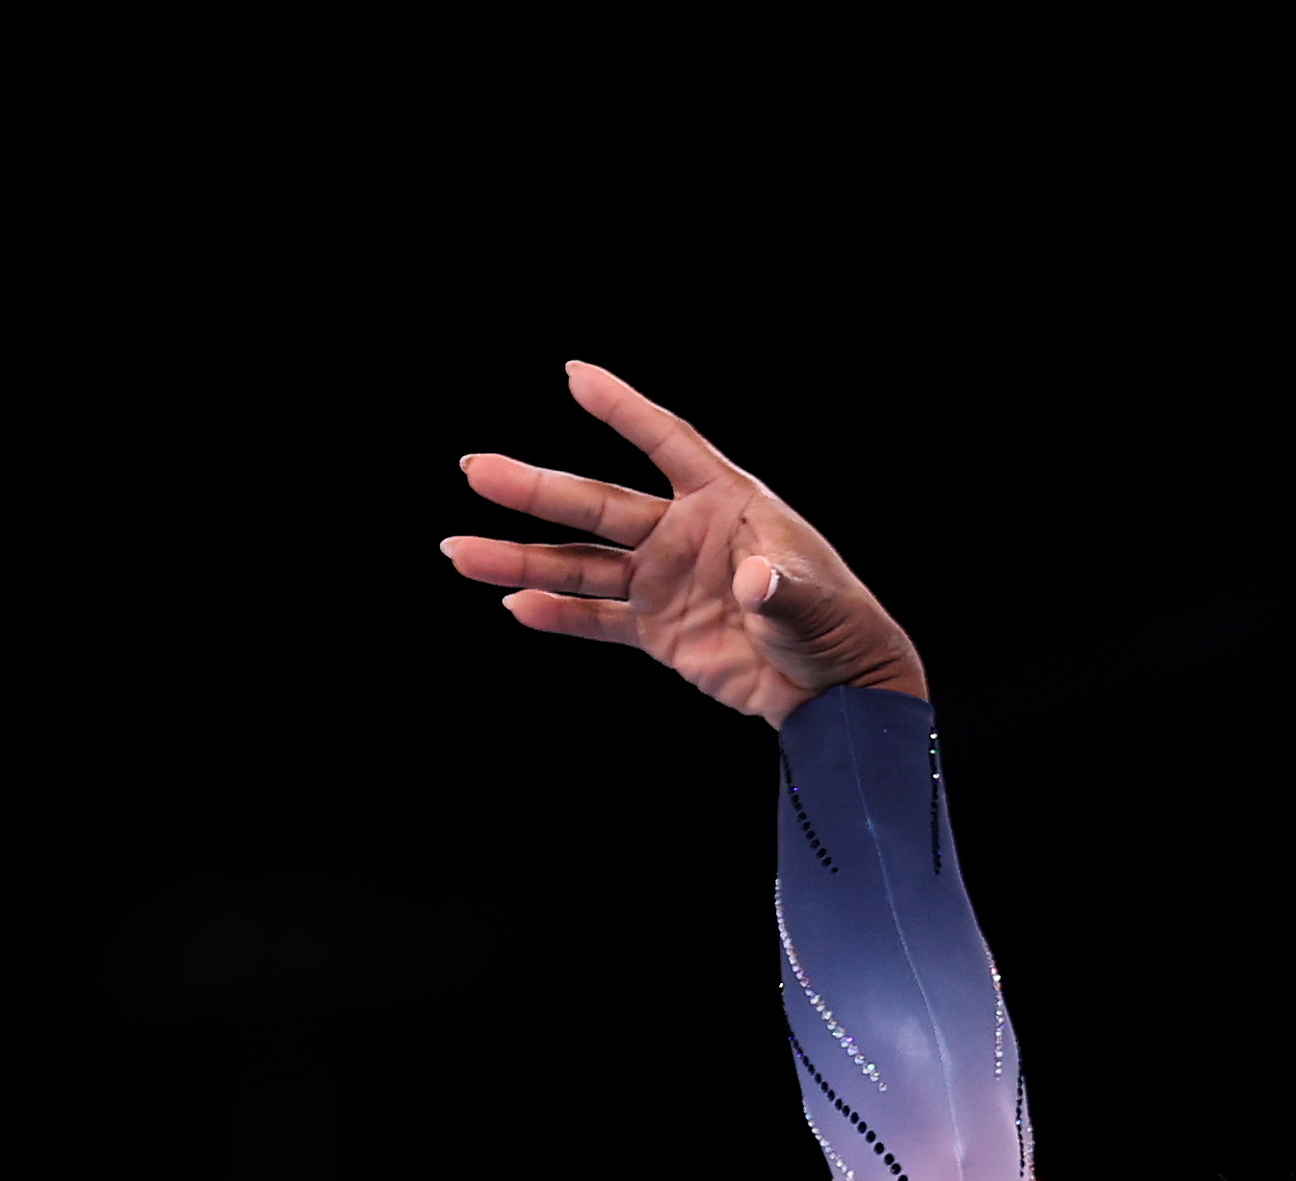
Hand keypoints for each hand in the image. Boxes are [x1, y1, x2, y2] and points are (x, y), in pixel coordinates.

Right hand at [442, 363, 923, 725]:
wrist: (835, 691)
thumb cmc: (836, 625)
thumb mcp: (813, 601)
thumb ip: (782, 588)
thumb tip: (756, 582)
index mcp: (727, 502)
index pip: (666, 442)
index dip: (623, 409)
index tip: (575, 374)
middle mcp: (684, 533)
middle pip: (598, 502)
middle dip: (536, 488)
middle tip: (476, 468)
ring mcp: (665, 581)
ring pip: (581, 562)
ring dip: (522, 558)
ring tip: (459, 550)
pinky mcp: (659, 630)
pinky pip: (596, 617)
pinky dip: (557, 614)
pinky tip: (514, 605)